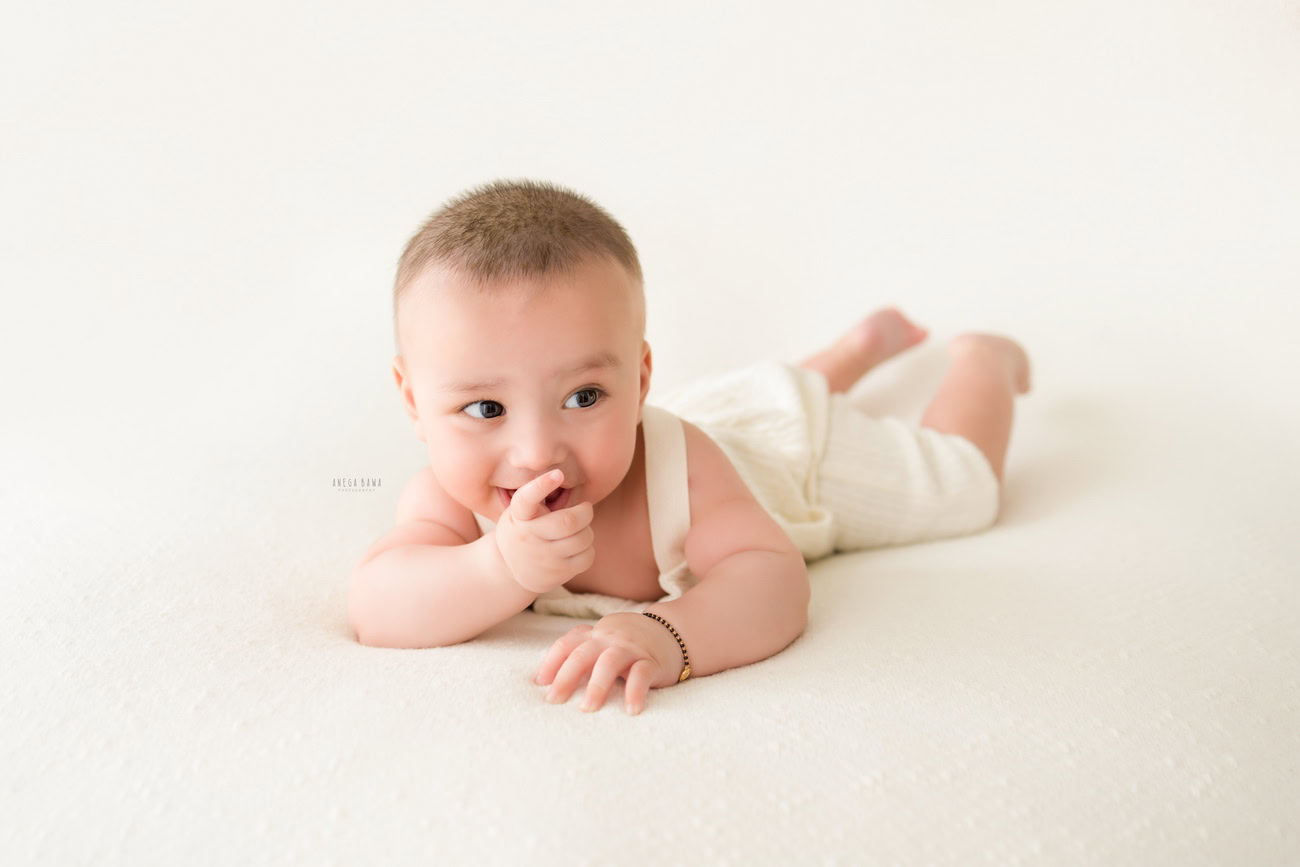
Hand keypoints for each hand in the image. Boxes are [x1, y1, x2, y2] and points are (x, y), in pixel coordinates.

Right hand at [494, 469, 595, 594]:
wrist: (508, 570)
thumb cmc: (521, 530)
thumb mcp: (517, 513)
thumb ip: (535, 499)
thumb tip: (562, 477)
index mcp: (519, 516)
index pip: (526, 499)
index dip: (542, 485)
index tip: (558, 474)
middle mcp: (528, 537)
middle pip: (569, 521)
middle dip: (585, 511)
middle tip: (585, 508)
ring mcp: (543, 558)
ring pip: (583, 538)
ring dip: (587, 530)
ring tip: (578, 530)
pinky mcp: (558, 574)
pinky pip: (587, 557)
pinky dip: (588, 549)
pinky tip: (577, 548)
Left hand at [534, 612, 685, 714]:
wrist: (672, 633)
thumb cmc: (628, 645)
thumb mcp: (604, 641)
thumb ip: (582, 652)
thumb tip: (549, 682)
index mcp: (595, 636)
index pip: (567, 644)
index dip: (552, 662)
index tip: (541, 683)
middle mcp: (610, 639)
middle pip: (583, 654)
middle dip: (566, 678)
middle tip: (553, 701)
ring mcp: (631, 649)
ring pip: (609, 662)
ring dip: (596, 686)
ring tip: (587, 709)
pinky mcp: (652, 661)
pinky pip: (642, 674)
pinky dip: (635, 692)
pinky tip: (630, 710)